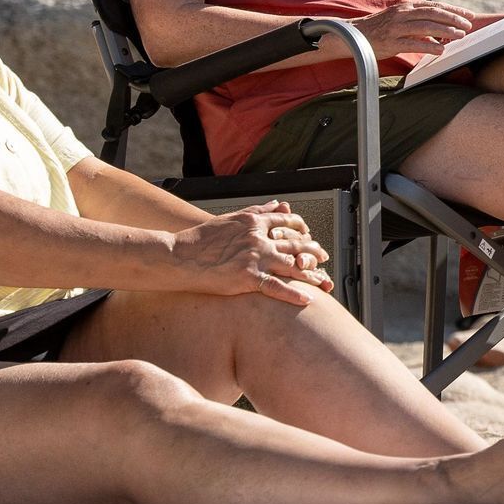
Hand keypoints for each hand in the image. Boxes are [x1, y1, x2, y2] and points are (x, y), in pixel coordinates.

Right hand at [165, 202, 330, 303]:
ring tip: (324, 280)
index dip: (303, 228)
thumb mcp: (231, 218)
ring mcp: (255, 258)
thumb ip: (258, 211)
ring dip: (311, 274)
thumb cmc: (201, 239)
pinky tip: (308, 299)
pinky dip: (294, 293)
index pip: (288, 222)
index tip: (310, 234)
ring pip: (292, 265)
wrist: (179, 256)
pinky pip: (277, 287)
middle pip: (296, 244)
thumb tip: (279, 204)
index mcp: (255, 222)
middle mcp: (259, 238)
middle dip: (313, 252)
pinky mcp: (248, 277)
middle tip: (324, 257)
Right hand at [344, 1, 474, 58]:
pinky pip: (413, 43)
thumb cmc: (380, 28)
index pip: (435, 6)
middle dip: (453, 19)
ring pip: (425, 26)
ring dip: (445, 31)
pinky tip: (441, 50)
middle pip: (433, 13)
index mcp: (406, 6)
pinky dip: (428, 46)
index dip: (453, 10)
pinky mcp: (391, 42)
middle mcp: (403, 14)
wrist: (354, 35)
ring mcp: (396, 27)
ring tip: (460, 36)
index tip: (469, 15)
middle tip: (469, 25)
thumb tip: (439, 24)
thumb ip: (417, 18)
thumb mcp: (399, 17)